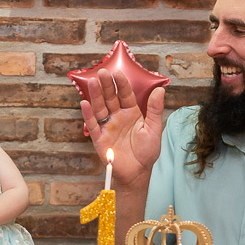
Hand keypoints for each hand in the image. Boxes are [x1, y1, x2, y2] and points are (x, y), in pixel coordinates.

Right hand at [79, 68, 163, 187]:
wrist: (138, 173)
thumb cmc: (147, 152)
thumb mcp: (154, 129)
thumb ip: (155, 110)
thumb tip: (160, 89)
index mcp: (131, 113)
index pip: (125, 95)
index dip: (122, 84)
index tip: (118, 72)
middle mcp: (118, 117)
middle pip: (110, 98)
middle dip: (106, 85)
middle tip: (102, 72)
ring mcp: (108, 127)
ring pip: (100, 108)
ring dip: (96, 95)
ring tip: (92, 82)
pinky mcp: (100, 139)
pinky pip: (93, 125)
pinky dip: (88, 115)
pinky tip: (85, 103)